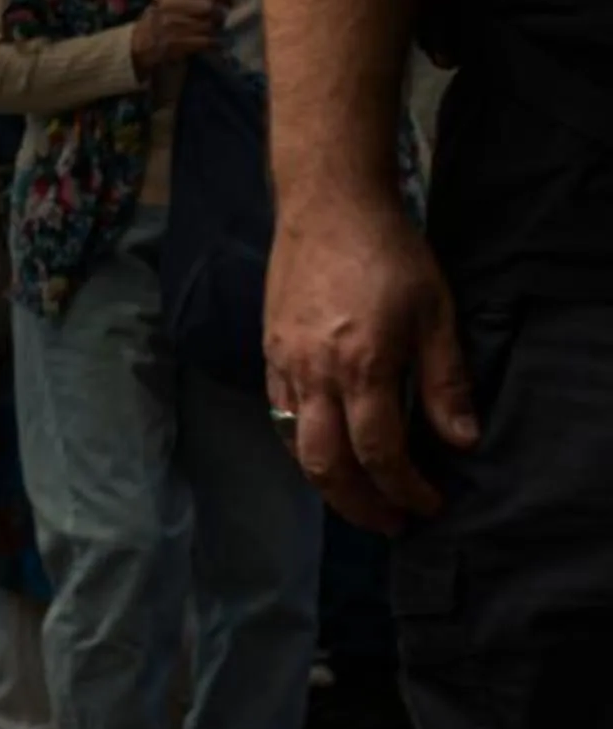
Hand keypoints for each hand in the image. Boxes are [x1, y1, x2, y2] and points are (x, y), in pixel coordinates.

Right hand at [130, 0, 228, 73]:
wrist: (137, 48)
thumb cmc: (159, 22)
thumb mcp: (170, 1)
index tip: (228, 0)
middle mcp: (169, 5)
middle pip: (209, 6)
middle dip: (219, 15)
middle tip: (219, 21)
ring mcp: (171, 26)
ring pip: (209, 25)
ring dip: (216, 31)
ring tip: (213, 33)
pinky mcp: (175, 45)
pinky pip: (206, 42)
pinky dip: (214, 44)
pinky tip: (212, 45)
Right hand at [265, 191, 476, 532]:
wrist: (327, 206)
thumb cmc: (389, 254)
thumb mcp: (436, 313)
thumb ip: (446, 381)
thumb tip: (461, 441)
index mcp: (363, 366)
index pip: (380, 452)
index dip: (406, 489)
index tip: (430, 504)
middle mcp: (316, 373)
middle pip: (326, 463)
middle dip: (359, 504)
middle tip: (390, 523)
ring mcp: (285, 362)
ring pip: (295, 444)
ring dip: (327, 482)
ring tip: (357, 497)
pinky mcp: (268, 349)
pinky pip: (278, 412)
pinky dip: (300, 444)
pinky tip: (323, 449)